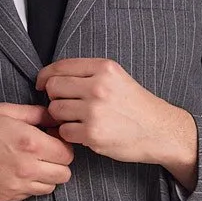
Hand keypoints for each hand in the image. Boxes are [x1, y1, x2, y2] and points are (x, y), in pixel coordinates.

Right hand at [0, 103, 73, 200]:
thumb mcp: (5, 110)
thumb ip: (35, 113)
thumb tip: (54, 116)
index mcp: (31, 143)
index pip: (68, 154)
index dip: (63, 146)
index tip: (53, 141)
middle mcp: (27, 168)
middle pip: (64, 174)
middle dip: (58, 163)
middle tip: (45, 154)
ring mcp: (16, 186)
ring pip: (50, 188)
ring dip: (45, 176)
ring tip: (29, 163)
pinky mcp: (6, 197)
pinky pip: (30, 195)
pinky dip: (28, 185)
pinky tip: (14, 172)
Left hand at [36, 59, 198, 186]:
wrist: (159, 130)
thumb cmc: (136, 106)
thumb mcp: (117, 78)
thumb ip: (88, 75)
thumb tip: (51, 80)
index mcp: (104, 68)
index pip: (60, 67)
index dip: (45, 76)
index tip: (42, 84)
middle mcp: (98, 86)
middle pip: (54, 88)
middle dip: (54, 98)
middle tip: (65, 106)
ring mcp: (95, 110)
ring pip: (55, 110)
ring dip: (61, 117)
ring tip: (76, 120)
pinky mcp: (93, 133)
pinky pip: (64, 131)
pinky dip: (69, 134)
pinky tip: (83, 133)